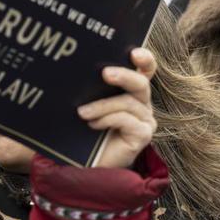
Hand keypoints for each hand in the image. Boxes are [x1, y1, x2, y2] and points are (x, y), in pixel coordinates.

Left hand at [79, 48, 157, 168]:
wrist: (83, 167)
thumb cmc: (82, 134)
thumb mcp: (85, 105)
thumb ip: (87, 90)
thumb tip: (73, 68)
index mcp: (131, 92)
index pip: (146, 70)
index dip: (145, 59)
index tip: (134, 52)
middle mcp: (142, 104)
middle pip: (141, 83)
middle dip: (124, 75)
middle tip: (105, 73)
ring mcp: (145, 120)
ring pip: (129, 102)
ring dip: (103, 105)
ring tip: (82, 113)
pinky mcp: (143, 135)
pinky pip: (128, 120)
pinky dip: (108, 119)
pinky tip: (93, 125)